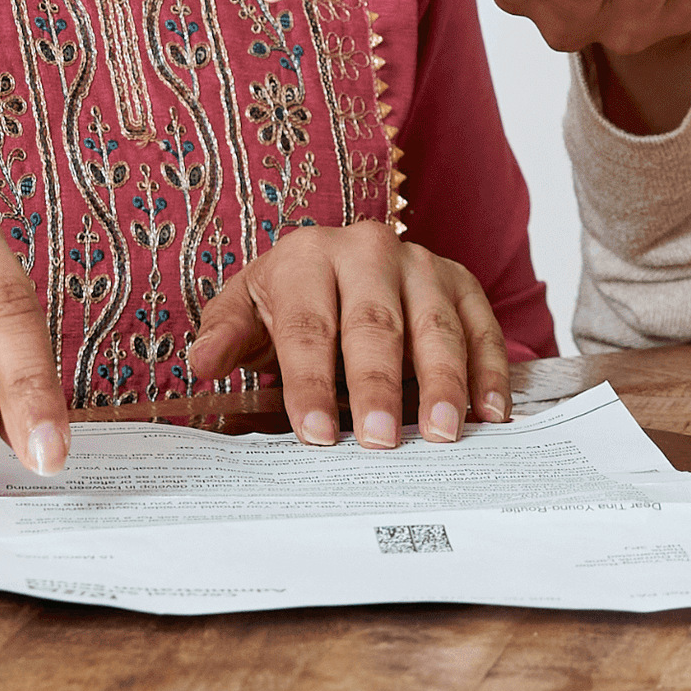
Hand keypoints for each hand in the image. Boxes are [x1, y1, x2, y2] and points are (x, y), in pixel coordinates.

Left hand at [187, 221, 515, 446]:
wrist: (339, 264)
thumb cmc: (289, 300)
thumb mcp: (246, 311)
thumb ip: (225, 338)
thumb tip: (201, 364)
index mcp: (307, 257)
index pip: (308, 326)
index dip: (309, 383)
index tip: (314, 434)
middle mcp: (368, 251)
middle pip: (375, 326)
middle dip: (377, 386)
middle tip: (380, 439)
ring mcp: (422, 264)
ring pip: (436, 326)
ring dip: (443, 382)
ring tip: (442, 432)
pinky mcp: (463, 283)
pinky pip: (481, 327)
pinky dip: (490, 371)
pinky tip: (490, 414)